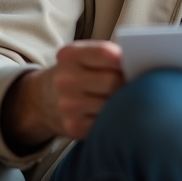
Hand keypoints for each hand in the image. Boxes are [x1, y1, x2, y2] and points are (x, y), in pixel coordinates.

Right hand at [1, 40, 124, 150]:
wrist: (41, 100)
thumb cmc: (74, 73)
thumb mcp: (82, 56)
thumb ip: (107, 55)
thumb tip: (139, 65)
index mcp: (69, 56)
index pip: (104, 53)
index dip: (124, 59)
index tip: (133, 62)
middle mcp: (65, 80)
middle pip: (112, 82)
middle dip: (127, 82)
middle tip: (134, 83)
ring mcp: (68, 106)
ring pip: (112, 104)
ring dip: (123, 101)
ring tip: (124, 97)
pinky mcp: (74, 127)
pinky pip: (107, 122)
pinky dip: (114, 116)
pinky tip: (111, 111)